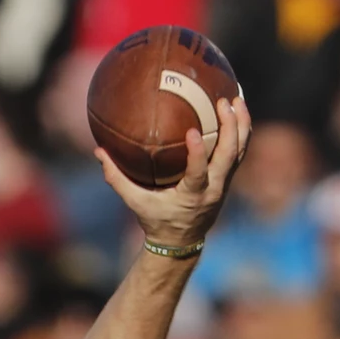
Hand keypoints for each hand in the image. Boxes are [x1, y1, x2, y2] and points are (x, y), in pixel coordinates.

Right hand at [95, 93, 251, 254]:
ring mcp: (224, 182)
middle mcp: (214, 189)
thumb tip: (98, 151)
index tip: (193, 131)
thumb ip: (117, 178)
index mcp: (192, 196)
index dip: (198, 152)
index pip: (199, 173)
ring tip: (237, 97)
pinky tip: (238, 107)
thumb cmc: (155, 220)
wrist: (181, 241)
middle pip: (229, 155)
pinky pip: (240, 150)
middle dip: (230, 127)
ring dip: (241, 123)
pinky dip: (242, 128)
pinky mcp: (228, 177)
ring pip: (240, 150)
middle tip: (222, 102)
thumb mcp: (135, 203)